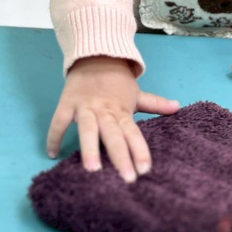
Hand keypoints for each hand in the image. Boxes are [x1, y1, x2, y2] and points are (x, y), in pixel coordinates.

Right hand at [47, 55, 179, 182]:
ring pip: (88, 128)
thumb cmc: (115, 79)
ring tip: (92, 169)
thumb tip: (178, 106)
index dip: (139, 151)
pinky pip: (59, 120)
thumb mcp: (135, 92)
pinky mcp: (67, 102)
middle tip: (127, 178)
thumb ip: (155, 103)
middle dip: (120, 156)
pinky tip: (53, 153)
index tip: (145, 170)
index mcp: (121, 110)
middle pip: (113, 135)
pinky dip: (55, 135)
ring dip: (90, 148)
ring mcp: (85, 106)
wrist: (94, 53)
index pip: (133, 133)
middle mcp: (104, 110)